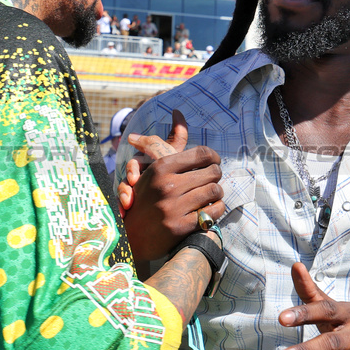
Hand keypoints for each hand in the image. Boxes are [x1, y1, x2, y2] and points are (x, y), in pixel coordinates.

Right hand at [119, 109, 225, 261]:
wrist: (132, 237)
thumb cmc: (144, 198)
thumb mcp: (152, 168)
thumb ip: (168, 142)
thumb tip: (179, 112)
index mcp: (161, 167)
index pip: (202, 153)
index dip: (213, 157)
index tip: (214, 162)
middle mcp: (167, 185)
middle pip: (212, 172)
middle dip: (216, 176)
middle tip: (213, 180)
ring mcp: (174, 207)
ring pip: (215, 191)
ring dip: (217, 193)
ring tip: (213, 194)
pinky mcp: (181, 227)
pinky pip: (213, 213)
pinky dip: (216, 210)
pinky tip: (210, 210)